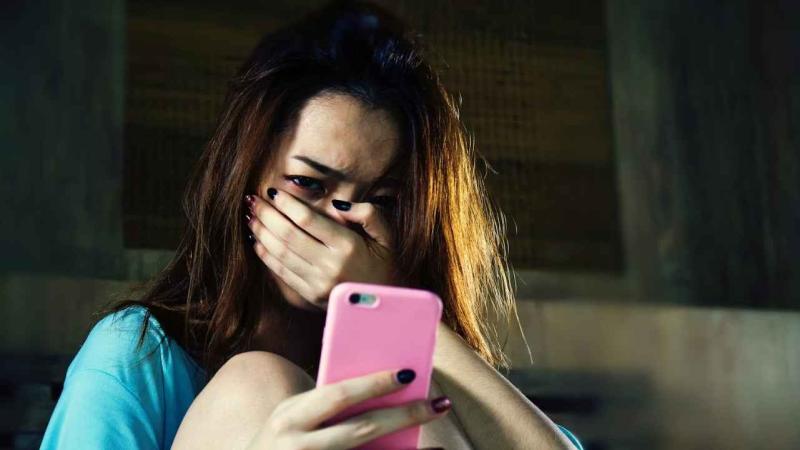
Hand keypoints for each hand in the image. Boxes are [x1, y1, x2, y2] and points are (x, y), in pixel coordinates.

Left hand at [244, 188, 394, 306]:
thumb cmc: (385, 265)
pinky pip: (281, 272)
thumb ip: (368, 214)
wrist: (385, 305)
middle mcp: (330, 266)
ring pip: (281, 254)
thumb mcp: (386, 236)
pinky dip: (265, 255)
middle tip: (253, 200)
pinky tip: (256, 241)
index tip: (274, 191)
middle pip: (288, 235)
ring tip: (250, 216)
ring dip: (261, 233)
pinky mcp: (310, 296)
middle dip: (267, 215)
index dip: (287, 204)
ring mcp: (318, 283)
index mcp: (349, 247)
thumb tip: (338, 205)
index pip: (308, 220)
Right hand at [244, 368, 450, 449]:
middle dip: (403, 416)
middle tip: (438, 403)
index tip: (408, 374)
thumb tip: (384, 385)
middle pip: (361, 430)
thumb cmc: (282, 439)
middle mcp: (298, 447)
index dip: (374, 384)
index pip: (338, 396)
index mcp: (289, 417)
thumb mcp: (291, 416)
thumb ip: (325, 404)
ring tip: (439, 446)